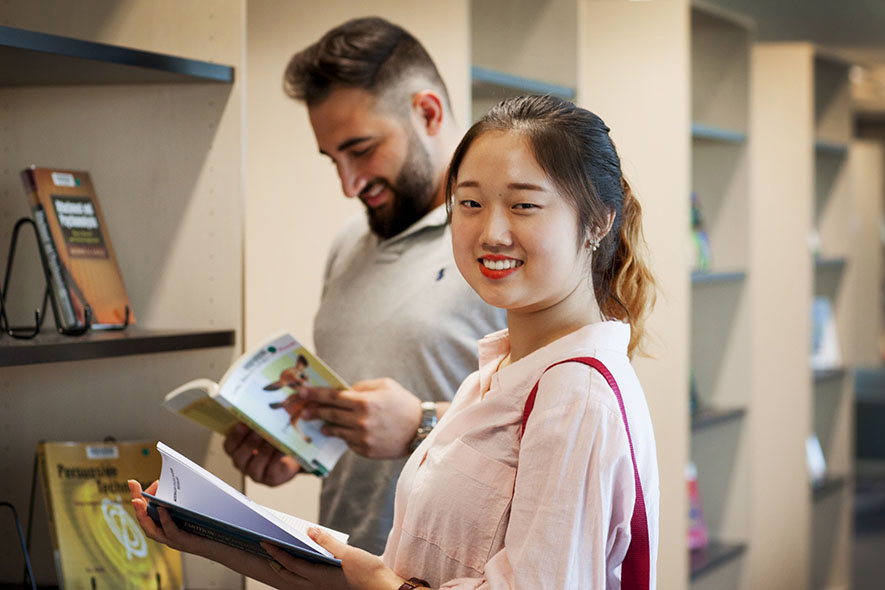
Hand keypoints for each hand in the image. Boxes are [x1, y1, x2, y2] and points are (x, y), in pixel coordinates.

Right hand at [128, 479, 219, 556]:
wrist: (226, 544)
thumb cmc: (211, 526)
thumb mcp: (195, 508)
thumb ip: (185, 496)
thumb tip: (181, 475)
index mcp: (166, 525)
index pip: (147, 512)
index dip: (138, 498)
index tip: (132, 483)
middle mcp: (166, 534)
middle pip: (145, 520)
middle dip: (137, 503)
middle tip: (132, 487)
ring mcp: (173, 540)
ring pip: (152, 529)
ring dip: (144, 514)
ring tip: (138, 500)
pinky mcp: (184, 542)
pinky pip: (170, 531)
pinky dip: (164, 520)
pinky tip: (162, 509)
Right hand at [223, 423, 300, 484]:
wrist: (294, 452)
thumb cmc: (276, 437)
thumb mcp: (266, 426)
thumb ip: (260, 419)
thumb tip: (263, 403)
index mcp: (238, 450)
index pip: (229, 446)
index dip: (234, 436)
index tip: (242, 424)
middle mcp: (243, 463)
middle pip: (239, 457)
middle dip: (250, 443)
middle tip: (259, 431)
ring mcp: (256, 473)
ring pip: (254, 466)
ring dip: (264, 451)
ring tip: (273, 440)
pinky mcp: (271, 479)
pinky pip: (271, 471)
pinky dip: (277, 459)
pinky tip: (283, 450)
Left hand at [261, 527, 404, 589]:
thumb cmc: (368, 573)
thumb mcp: (348, 554)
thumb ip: (327, 542)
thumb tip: (309, 531)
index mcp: (319, 576)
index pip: (291, 563)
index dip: (277, 552)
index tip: (266, 542)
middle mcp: (318, 586)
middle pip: (289, 575)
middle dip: (277, 563)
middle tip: (268, 550)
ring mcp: (324, 588)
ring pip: (298, 580)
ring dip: (288, 569)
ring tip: (282, 556)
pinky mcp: (331, 588)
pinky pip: (309, 581)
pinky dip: (302, 572)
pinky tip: (306, 563)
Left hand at [298, 378, 422, 458]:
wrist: (421, 428)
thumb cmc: (403, 403)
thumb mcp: (385, 385)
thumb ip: (362, 387)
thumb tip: (344, 391)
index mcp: (365, 402)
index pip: (333, 397)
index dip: (315, 394)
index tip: (301, 392)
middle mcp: (362, 421)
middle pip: (330, 414)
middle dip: (314, 410)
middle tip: (303, 409)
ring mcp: (363, 438)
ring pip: (336, 431)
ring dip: (326, 426)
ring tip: (320, 423)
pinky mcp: (366, 451)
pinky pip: (348, 443)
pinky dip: (344, 437)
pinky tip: (343, 432)